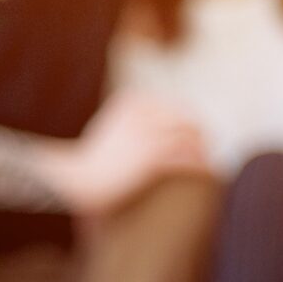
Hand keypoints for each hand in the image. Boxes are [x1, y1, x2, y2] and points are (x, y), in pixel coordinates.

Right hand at [55, 91, 206, 213]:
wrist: (73, 180)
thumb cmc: (92, 160)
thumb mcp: (113, 128)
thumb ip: (136, 121)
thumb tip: (160, 125)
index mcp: (134, 102)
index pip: (176, 109)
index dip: (189, 124)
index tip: (198, 137)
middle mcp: (143, 113)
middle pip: (188, 122)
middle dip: (200, 137)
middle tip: (207, 152)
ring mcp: (148, 134)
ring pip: (191, 140)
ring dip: (203, 152)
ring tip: (209, 164)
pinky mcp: (152, 157)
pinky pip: (187, 159)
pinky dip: (200, 167)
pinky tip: (207, 175)